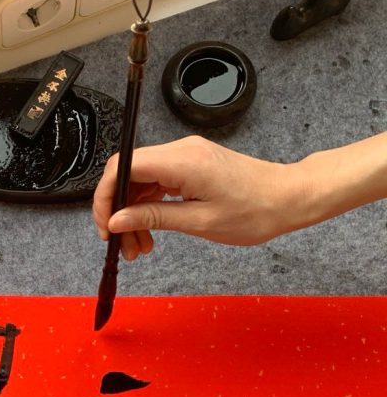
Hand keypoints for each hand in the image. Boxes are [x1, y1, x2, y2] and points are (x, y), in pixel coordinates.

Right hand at [91, 136, 310, 258]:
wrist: (291, 198)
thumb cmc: (256, 211)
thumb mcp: (200, 222)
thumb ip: (153, 218)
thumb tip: (116, 220)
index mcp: (182, 161)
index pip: (122, 167)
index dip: (104, 196)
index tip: (105, 226)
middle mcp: (180, 151)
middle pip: (127, 173)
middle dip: (118, 209)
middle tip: (121, 243)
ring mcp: (186, 155)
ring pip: (140, 180)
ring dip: (133, 212)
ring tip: (139, 245)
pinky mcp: (191, 164)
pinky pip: (157, 181)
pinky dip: (149, 205)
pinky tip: (152, 230)